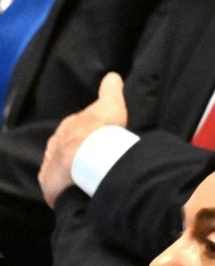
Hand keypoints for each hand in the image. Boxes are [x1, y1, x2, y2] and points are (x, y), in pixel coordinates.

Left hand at [39, 72, 126, 206]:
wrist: (85, 157)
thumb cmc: (100, 130)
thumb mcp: (110, 105)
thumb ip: (110, 91)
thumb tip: (113, 75)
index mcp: (67, 126)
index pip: (75, 127)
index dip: (85, 131)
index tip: (95, 136)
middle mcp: (55, 144)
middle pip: (65, 147)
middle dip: (75, 150)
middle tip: (92, 157)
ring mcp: (50, 165)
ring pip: (60, 166)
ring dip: (70, 170)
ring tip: (87, 176)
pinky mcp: (50, 185)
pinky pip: (57, 186)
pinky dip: (65, 187)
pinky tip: (76, 189)